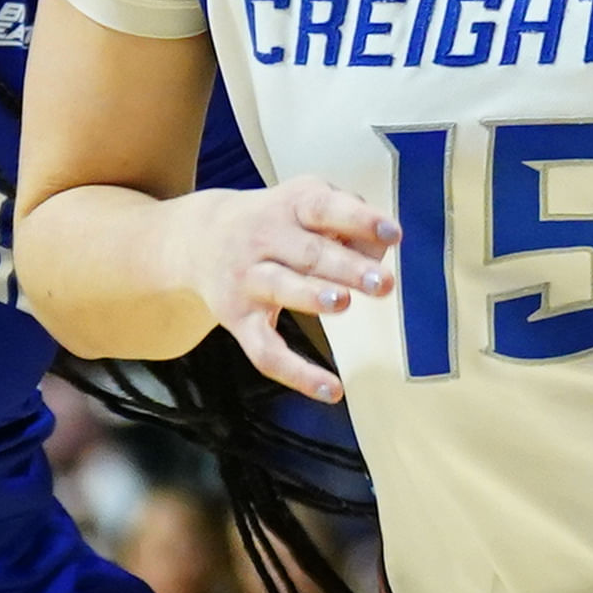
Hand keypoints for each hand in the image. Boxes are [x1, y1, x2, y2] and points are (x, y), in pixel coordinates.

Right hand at [165, 177, 397, 403]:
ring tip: (342, 303)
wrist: (199, 239)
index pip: (325, 209)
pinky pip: (266, 351)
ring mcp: (249, 279)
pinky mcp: (238, 319)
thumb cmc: (275, 221)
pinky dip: (297, 374)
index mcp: (291, 207)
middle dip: (347, 268)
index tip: (392, 233)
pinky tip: (332, 390)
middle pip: (308, 253)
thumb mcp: (307, 202)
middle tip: (383, 283)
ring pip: (280, 288)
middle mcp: (265, 239)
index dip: (358, 219)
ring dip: (311, 296)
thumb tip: (379, 251)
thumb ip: (349, 219)